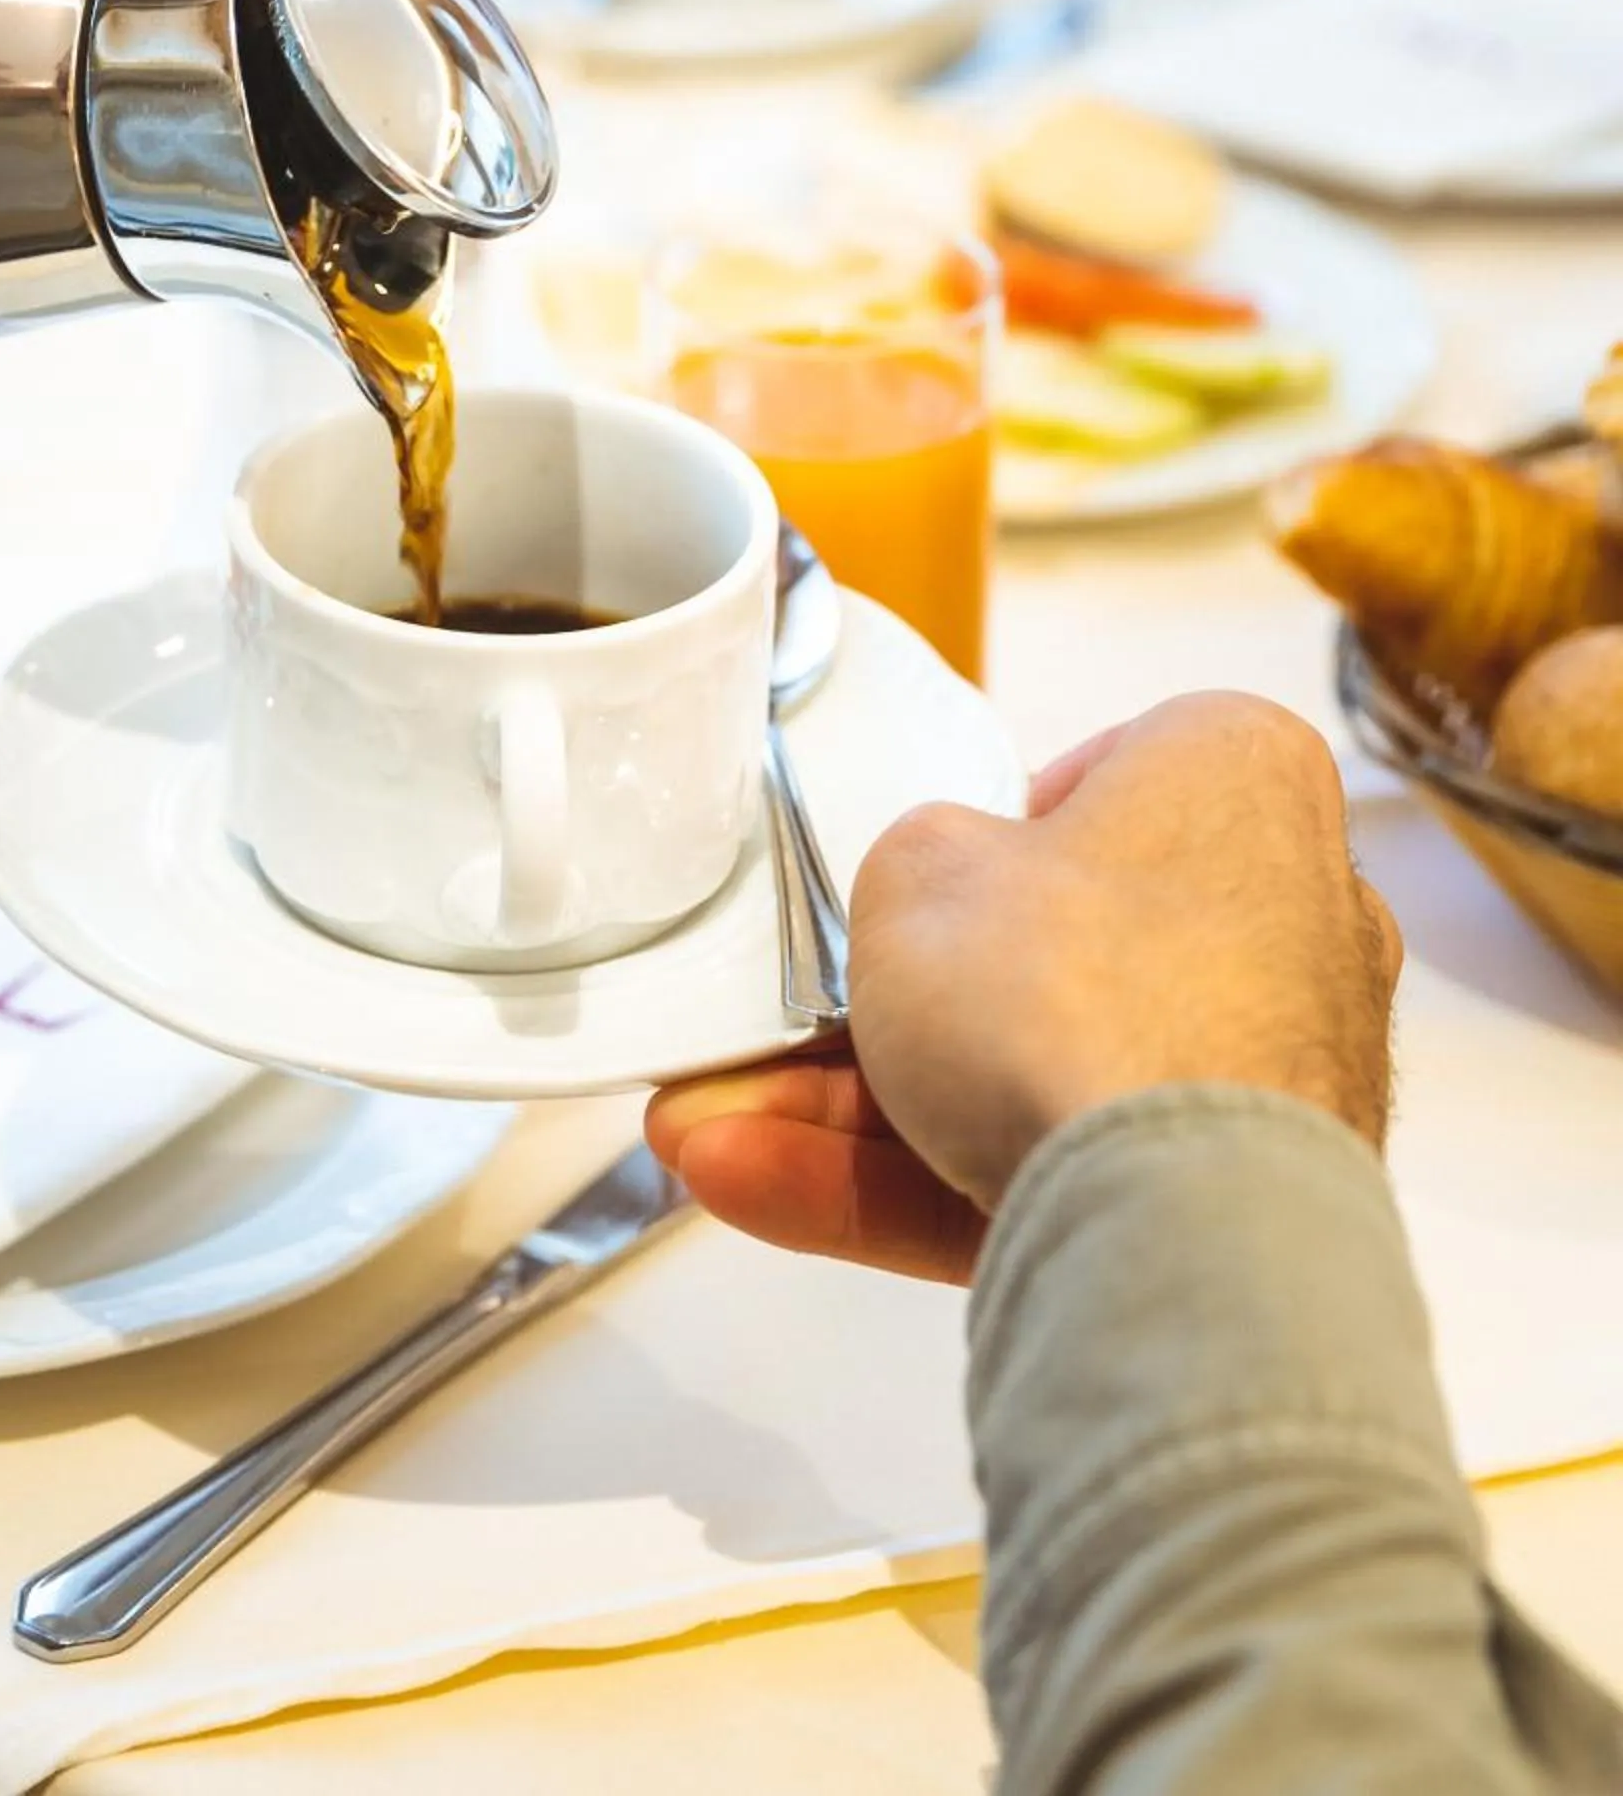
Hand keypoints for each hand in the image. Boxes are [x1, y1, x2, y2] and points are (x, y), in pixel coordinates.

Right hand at [648, 693, 1401, 1280]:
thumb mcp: (918, 866)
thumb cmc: (1068, 988)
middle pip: (1050, 957)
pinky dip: (916, 1187)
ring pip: (1035, 1079)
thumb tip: (943, 912)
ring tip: (710, 1139)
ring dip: (862, 1117)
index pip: (1105, 779)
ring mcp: (1270, 1075)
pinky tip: (757, 1190)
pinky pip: (1055, 1171)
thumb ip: (921, 867)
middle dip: (893, 1010)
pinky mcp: (1232, 1203)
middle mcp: (1289, 917)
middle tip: (769, 1035)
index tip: (923, 878)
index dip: (995, 828)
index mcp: (1239, 776)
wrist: (1172, 1223)